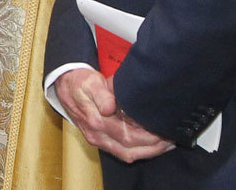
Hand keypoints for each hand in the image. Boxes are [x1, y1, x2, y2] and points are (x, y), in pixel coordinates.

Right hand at [54, 68, 173, 162]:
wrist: (64, 86)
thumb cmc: (80, 82)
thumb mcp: (90, 82)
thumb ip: (101, 94)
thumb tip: (109, 107)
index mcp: (95, 121)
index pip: (126, 136)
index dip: (147, 137)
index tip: (163, 131)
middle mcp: (97, 135)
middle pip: (129, 150)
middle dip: (153, 147)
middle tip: (172, 139)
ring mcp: (98, 140)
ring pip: (127, 154)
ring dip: (148, 152)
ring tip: (166, 144)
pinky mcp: (101, 140)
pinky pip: (122, 152)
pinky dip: (139, 151)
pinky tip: (151, 145)